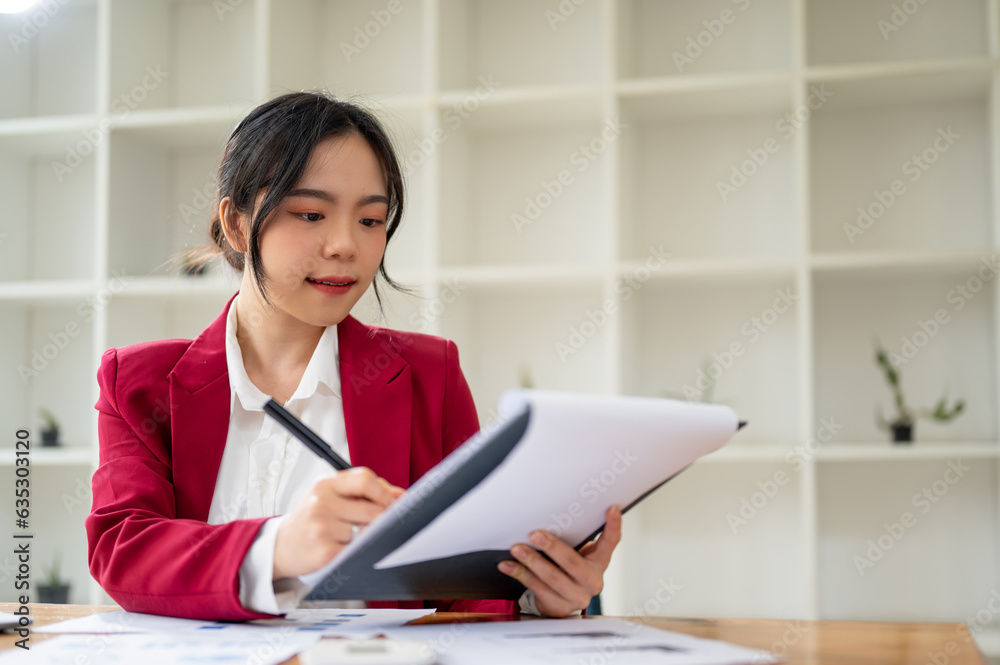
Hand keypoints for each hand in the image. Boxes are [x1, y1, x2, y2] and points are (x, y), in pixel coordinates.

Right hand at [273, 467, 404, 578]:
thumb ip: (366, 492)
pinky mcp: (324, 552)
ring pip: (366, 531)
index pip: (365, 479)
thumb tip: (401, 495)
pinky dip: (357, 551)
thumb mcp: (332, 497)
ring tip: (352, 537)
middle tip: (383, 525)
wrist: (281, 546)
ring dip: (367, 537)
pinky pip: (357, 550)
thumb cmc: (312, 519)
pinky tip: (344, 549)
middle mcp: (321, 502)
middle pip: (372, 509)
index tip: (394, 503)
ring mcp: (321, 527)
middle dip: (383, 519)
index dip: (385, 492)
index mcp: (326, 484)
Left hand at [497, 505, 622, 616]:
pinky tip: (509, 566)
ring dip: (532, 562)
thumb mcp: (577, 555)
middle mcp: (592, 581)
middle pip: (573, 563)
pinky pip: (537, 589)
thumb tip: (551, 516)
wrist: (561, 601)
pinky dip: (520, 575)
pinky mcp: (559, 606)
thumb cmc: (568, 570)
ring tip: (517, 549)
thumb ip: (573, 540)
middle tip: (535, 535)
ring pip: (552, 578)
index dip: (613, 526)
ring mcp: (576, 596)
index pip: (610, 542)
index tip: (612, 509)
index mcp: (599, 563)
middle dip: (552, 548)